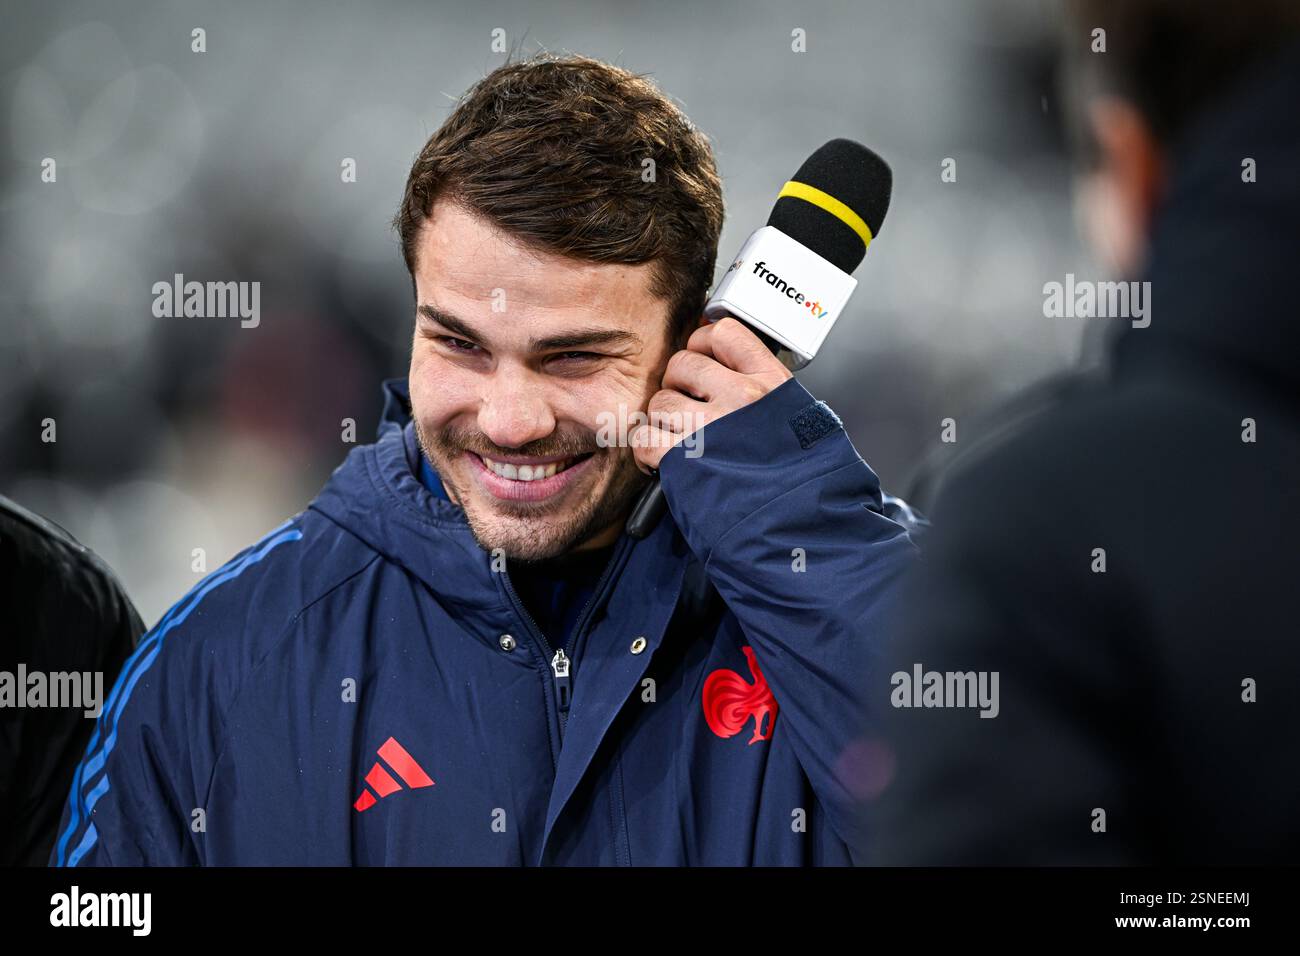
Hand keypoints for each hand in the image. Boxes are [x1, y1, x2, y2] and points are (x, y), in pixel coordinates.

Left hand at [631, 316, 793, 473]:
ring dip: (663, 423)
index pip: (722, 334)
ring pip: (660, 402)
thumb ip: (766, 395)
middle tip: (689, 412)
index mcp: (770, 384)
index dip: (702, 345)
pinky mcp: (684, 459)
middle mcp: (741, 398)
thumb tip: (729, 376)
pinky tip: (663, 464)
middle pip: (681, 365)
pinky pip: (645, 437)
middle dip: (677, 387)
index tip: (700, 361)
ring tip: (682, 444)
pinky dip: (647, 452)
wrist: (802, 530)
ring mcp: (711, 427)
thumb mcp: (802, 422)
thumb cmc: (806, 485)